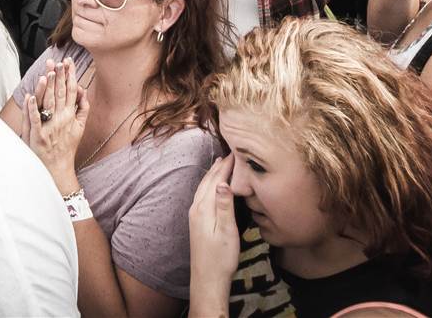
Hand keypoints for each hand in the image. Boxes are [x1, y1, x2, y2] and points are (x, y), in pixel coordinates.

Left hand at [19, 57, 89, 189]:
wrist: (58, 168)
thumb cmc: (67, 147)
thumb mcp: (80, 127)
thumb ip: (83, 108)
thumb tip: (83, 90)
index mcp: (71, 116)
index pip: (71, 91)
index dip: (70, 75)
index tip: (68, 62)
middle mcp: (61, 119)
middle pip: (61, 94)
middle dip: (59, 76)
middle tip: (57, 61)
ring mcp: (49, 127)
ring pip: (49, 103)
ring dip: (48, 87)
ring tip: (47, 73)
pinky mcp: (37, 135)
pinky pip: (34, 119)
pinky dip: (32, 108)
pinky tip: (30, 96)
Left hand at [186, 156, 240, 314]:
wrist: (207, 279)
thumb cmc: (220, 258)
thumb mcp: (227, 232)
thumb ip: (225, 206)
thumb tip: (223, 183)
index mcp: (204, 208)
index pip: (216, 180)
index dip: (226, 166)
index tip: (236, 153)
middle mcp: (196, 208)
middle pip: (207, 180)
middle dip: (219, 166)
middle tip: (231, 153)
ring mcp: (194, 215)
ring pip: (203, 187)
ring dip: (212, 174)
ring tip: (221, 163)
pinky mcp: (196, 222)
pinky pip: (202, 195)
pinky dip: (209, 184)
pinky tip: (213, 186)